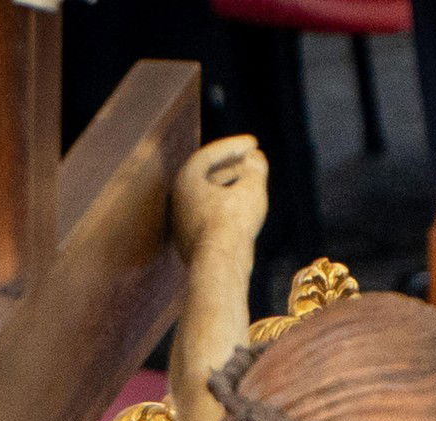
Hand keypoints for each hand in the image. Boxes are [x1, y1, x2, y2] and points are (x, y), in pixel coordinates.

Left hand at [171, 134, 268, 257]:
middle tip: (252, 160)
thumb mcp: (251, 189)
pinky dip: (226, 206)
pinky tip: (243, 210)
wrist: (219, 264)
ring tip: (250, 183)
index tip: (254, 142)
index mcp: (187, 179)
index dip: (234, 145)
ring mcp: (183, 221)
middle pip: (207, 174)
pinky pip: (210, 215)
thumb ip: (255, 168)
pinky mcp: (191, 240)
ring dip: (230, 186)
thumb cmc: (233, 223)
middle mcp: (179, 198)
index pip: (211, 154)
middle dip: (232, 165)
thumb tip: (256, 157)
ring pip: (208, 195)